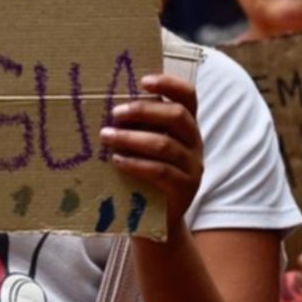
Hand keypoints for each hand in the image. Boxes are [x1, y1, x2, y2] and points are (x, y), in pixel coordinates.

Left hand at [101, 74, 202, 230]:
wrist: (158, 220)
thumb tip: (110, 106)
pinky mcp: (185, 188)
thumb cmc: (146, 175)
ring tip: (106, 137)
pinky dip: (136, 163)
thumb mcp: (146, 146)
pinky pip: (161, 171)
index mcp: (187, 125)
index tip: (143, 81)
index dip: (169, 84)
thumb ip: (139, 126)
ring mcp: (192, 165)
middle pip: (177, 115)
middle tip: (115, 113)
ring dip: (131, 138)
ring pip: (165, 144)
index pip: (188, 95)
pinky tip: (117, 160)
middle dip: (144, 110)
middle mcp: (195, 141)